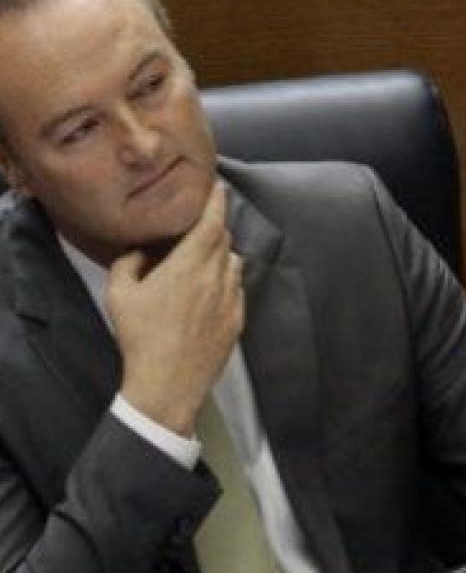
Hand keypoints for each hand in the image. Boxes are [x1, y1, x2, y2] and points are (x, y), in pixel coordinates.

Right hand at [107, 183, 244, 435]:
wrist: (168, 384)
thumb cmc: (140, 337)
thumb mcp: (119, 294)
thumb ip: (129, 262)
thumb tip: (142, 251)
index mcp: (189, 266)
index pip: (211, 223)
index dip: (217, 202)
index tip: (219, 188)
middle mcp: (217, 278)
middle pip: (224, 240)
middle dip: (215, 227)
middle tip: (202, 222)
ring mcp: (231, 300)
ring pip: (233, 264)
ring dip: (221, 255)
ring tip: (203, 259)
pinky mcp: (238, 320)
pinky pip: (237, 289)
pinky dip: (226, 281)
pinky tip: (210, 290)